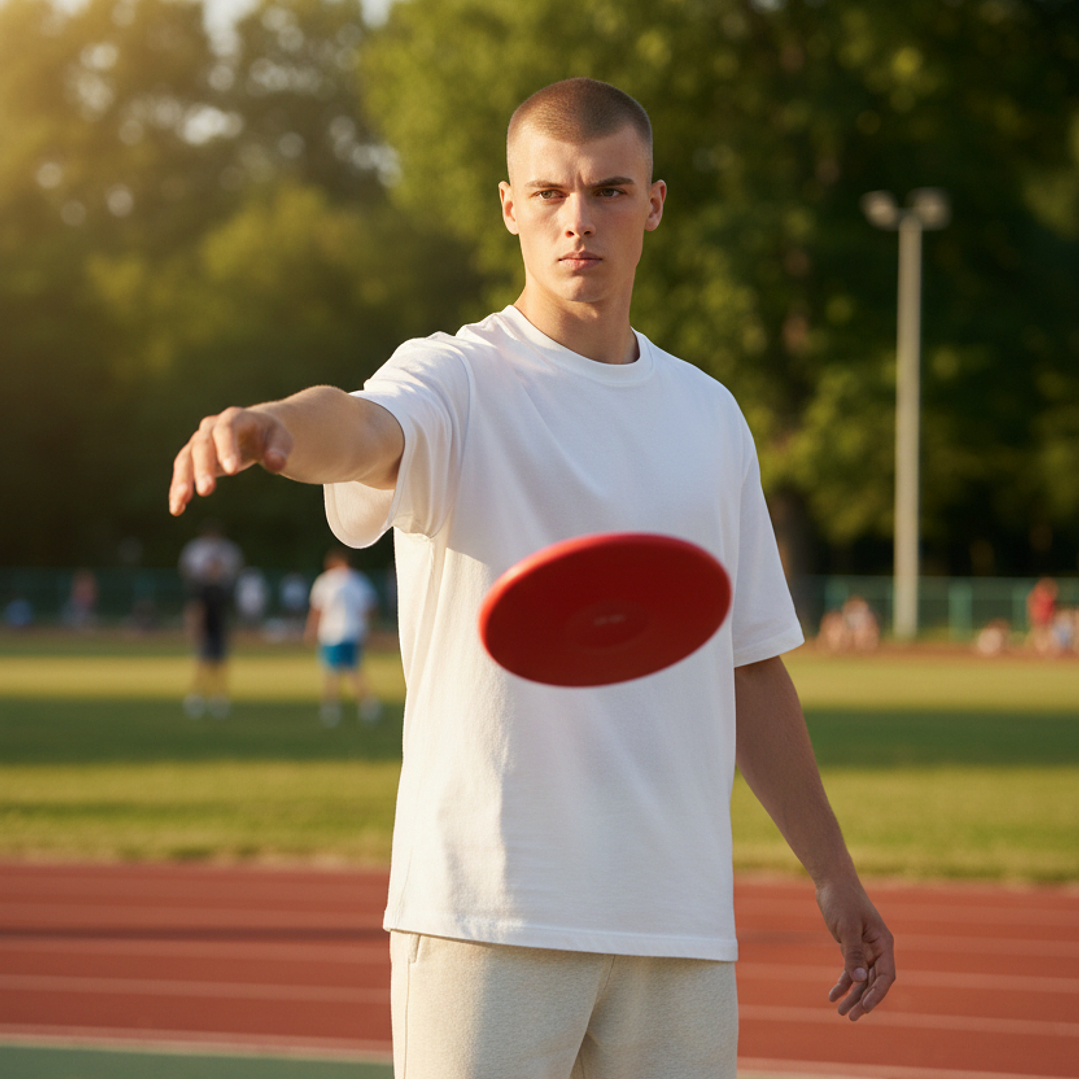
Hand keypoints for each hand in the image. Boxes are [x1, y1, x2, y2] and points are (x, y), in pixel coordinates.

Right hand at [169, 406, 292, 515]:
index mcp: (235, 418)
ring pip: (185, 458)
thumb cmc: (271, 436)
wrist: (257, 430)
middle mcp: (212, 427)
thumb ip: (279, 451)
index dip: (227, 449)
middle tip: (207, 491)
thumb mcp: (282, 439)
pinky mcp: (193, 457)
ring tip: (182, 501)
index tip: (232, 471)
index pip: (227, 430)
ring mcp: (199, 441)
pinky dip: (177, 489)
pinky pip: (182, 472)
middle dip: (203, 468)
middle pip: (202, 445)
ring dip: (182, 480)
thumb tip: (275, 465)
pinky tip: (177, 509)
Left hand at [817, 877, 895, 1020]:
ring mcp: (865, 948)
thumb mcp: (847, 926)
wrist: (832, 881)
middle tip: (850, 1016)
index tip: (864, 1006)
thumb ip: (853, 953)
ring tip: (841, 1012)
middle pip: (874, 981)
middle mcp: (877, 948)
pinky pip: (849, 970)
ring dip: (852, 995)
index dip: (877, 993)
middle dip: (863, 1000)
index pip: (886, 975)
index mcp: (883, 942)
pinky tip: (832, 995)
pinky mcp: (851, 946)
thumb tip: (859, 979)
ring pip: (861, 979)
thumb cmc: (842, 899)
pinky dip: (842, 983)